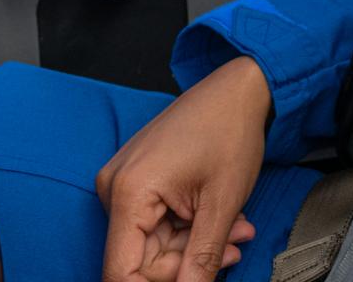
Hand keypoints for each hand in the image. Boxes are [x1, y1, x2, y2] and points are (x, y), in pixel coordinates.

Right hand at [98, 56, 269, 281]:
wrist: (236, 90)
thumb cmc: (229, 131)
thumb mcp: (222, 206)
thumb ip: (201, 261)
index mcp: (129, 193)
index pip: (120, 272)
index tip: (192, 281)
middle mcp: (115, 188)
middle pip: (141, 260)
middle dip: (189, 261)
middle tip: (234, 248)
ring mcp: (124, 183)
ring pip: (154, 243)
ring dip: (195, 244)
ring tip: (236, 226)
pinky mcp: (137, 181)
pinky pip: (156, 223)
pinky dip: (188, 227)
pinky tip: (218, 215)